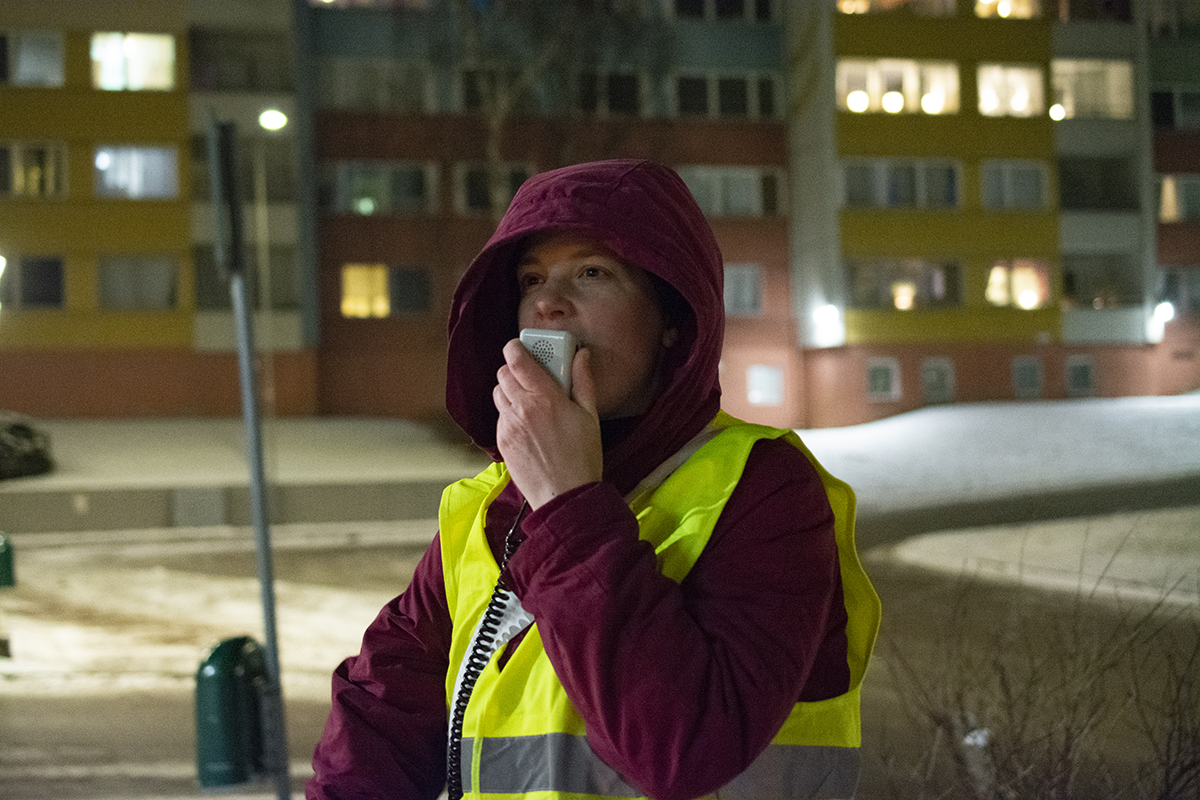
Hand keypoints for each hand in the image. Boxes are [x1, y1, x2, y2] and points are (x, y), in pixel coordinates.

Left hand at [493, 339, 602, 508]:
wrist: (565, 495)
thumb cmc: (582, 457)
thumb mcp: (590, 416)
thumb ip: (583, 381)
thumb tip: (581, 356)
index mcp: (546, 398)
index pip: (518, 360)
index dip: (515, 347)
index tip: (520, 346)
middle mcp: (522, 408)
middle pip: (504, 373)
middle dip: (515, 370)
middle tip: (531, 376)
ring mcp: (509, 426)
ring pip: (498, 394)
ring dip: (510, 391)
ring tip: (530, 402)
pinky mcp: (502, 441)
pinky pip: (499, 416)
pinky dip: (509, 414)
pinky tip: (527, 425)